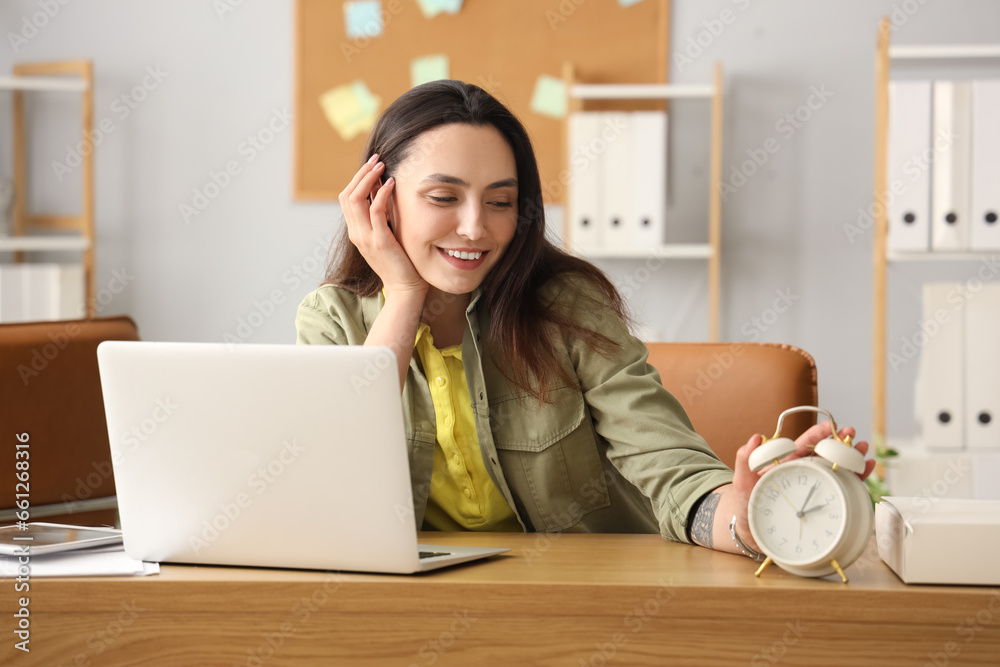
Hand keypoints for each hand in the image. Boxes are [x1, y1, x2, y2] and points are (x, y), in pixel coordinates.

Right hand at [339, 155, 427, 297]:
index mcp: (356, 232)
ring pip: (356, 200)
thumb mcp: (387, 236)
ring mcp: (366, 238)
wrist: (404, 288)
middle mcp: (356, 233)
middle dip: (361, 174)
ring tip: (382, 167)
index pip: (346, 198)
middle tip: (376, 160)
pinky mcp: (380, 241)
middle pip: (347, 195)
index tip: (372, 166)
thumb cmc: (401, 262)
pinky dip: (381, 194)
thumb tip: (385, 194)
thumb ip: (382, 219)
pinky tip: (391, 184)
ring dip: (368, 179)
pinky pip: (375, 211)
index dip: (357, 179)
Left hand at [731, 421, 875, 553]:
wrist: (754, 534)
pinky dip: (857, 479)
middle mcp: (805, 472)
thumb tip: (755, 436)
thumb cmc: (747, 505)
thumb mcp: (743, 481)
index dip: (818, 433)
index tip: (830, 426)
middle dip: (842, 442)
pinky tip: (867, 470)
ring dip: (853, 458)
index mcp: (787, 463)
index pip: (805, 444)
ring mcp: (817, 487)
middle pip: (827, 453)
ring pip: (839, 469)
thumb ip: (745, 460)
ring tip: (864, 451)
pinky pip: (843, 489)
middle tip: (853, 434)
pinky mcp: (824, 502)